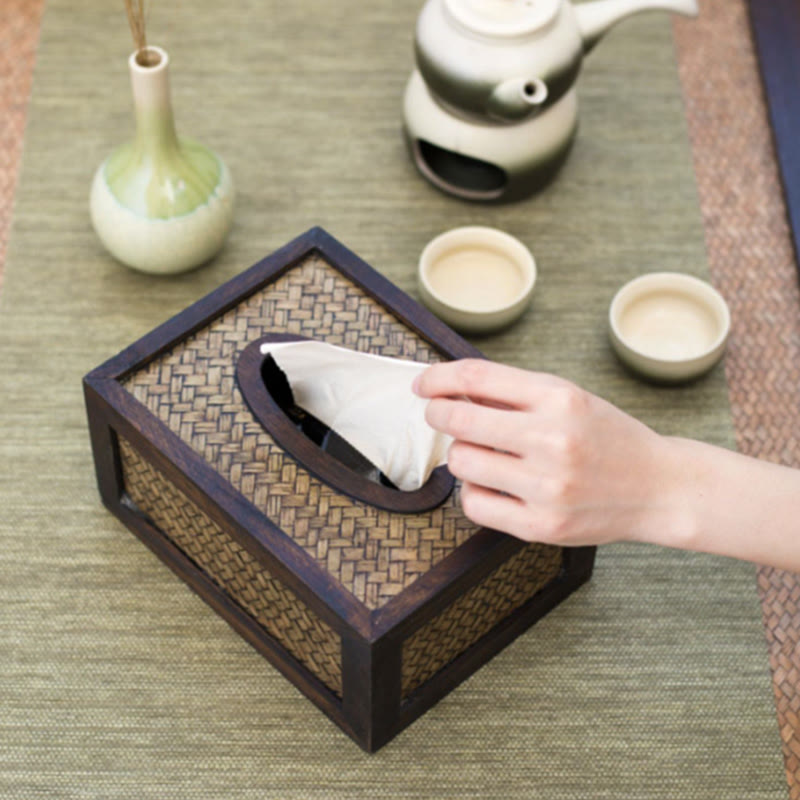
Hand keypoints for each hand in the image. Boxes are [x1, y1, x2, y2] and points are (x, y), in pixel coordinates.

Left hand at [413, 359, 682, 546]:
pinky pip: (474, 503)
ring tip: (483, 454)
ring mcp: (546, 486)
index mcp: (560, 398)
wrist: (658, 488)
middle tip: (439, 416)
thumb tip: (450, 389)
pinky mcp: (540, 526)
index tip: (422, 385)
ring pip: (461, 463)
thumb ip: (513, 392)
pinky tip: (493, 485)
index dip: (438, 378)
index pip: (477, 376)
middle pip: (459, 420)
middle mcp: (553, 439)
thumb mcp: (569, 398)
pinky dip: (473, 491)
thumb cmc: (607, 437)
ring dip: (461, 455)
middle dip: (438, 415)